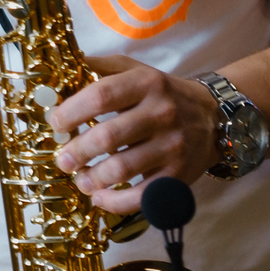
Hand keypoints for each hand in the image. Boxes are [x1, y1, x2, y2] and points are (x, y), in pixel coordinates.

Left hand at [46, 55, 221, 215]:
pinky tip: (100, 197)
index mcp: (147, 83)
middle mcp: (162, 112)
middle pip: (108, 136)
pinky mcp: (178, 174)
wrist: (213, 118)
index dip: (71, 112)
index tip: (56, 124)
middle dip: (76, 151)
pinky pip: (141, 195)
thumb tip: (60, 71)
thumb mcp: (136, 70)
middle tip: (63, 159)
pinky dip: (115, 201)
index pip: (101, 96)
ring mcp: (172, 145)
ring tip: (80, 179)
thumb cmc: (162, 94)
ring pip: (121, 169)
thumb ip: (100, 68)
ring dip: (91, 179)